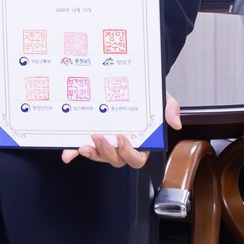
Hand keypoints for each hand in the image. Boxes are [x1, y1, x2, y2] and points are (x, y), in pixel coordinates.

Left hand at [60, 94, 180, 167]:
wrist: (133, 83)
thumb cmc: (148, 96)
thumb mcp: (162, 98)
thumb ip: (170, 108)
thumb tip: (175, 122)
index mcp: (142, 142)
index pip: (137, 158)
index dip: (129, 153)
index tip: (123, 138)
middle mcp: (124, 146)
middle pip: (116, 160)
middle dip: (107, 152)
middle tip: (99, 137)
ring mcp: (108, 143)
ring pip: (100, 156)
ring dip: (92, 153)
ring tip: (83, 145)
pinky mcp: (93, 137)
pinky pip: (84, 148)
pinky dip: (74, 152)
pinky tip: (67, 154)